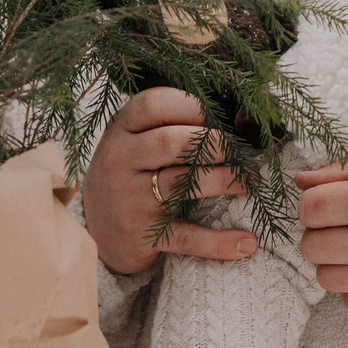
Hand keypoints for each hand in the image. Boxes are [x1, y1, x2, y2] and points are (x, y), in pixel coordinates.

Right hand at [81, 88, 256, 275]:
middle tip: (243, 150)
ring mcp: (130, 199)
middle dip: (216, 142)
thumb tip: (228, 113)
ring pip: (182, 183)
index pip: (154, 104)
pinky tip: (248, 242)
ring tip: (251, 181)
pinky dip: (219, 242)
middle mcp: (120, 160)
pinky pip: (186, 236)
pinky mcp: (143, 234)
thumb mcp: (132, 144)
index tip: (221, 115)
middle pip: (171, 141)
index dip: (193, 105)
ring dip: (226, 180)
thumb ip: (164, 125)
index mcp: (120, 131)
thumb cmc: (127, 176)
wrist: (95, 232)